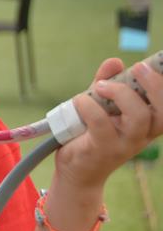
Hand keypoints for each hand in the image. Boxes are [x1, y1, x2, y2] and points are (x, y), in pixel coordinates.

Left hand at [55, 57, 162, 188]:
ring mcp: (124, 144)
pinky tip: (79, 101)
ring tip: (101, 86)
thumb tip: (115, 61)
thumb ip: (107, 83)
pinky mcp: (102, 149)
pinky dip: (89, 106)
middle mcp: (141, 135)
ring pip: (138, 118)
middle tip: (137, 67)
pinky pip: (101, 124)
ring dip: (121, 94)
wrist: (75, 169)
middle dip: (155, 86)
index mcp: (147, 124)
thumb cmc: (90, 133)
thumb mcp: (99, 104)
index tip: (152, 65)